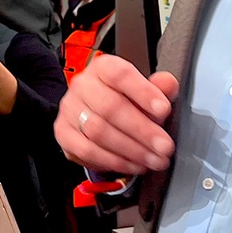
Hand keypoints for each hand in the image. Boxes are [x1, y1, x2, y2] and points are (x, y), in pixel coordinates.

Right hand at [55, 54, 179, 173]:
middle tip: (164, 146)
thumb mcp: (145, 92)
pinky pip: (87, 150)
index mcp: (103, 68)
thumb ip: (158, 88)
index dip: (143, 92)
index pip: (120, 75)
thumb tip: (168, 84)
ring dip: (131, 150)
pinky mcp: (63, 133)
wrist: (96, 115)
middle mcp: (82, 85)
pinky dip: (113, 161)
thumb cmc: (124, 101)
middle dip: (142, 130)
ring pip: (98, 131)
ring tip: (153, 159)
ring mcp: (70, 109)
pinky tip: (133, 164)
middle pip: (110, 107)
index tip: (163, 110)